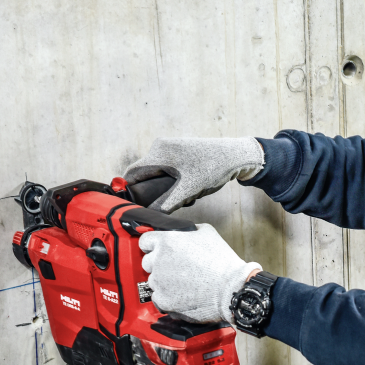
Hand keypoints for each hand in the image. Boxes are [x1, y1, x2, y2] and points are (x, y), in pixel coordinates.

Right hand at [123, 137, 263, 212]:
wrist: (235, 156)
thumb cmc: (212, 168)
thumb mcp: (188, 190)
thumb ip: (166, 204)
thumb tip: (150, 217)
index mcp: (158, 152)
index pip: (132, 173)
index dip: (129, 191)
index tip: (132, 206)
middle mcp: (161, 147)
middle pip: (145, 174)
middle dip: (152, 191)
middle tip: (163, 204)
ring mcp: (171, 148)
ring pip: (158, 173)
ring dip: (166, 188)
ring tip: (184, 197)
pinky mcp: (180, 152)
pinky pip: (168, 170)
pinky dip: (174, 182)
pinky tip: (189, 190)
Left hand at [139, 224, 259, 323]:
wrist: (230, 289)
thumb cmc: (221, 262)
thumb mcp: (208, 233)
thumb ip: (189, 230)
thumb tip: (185, 232)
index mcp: (167, 241)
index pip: (144, 241)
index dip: (153, 246)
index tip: (160, 250)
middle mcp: (159, 261)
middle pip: (147, 262)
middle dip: (159, 264)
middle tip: (176, 268)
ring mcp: (159, 282)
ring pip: (153, 281)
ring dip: (164, 281)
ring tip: (183, 283)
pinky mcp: (163, 300)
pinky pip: (158, 298)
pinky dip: (167, 297)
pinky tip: (182, 295)